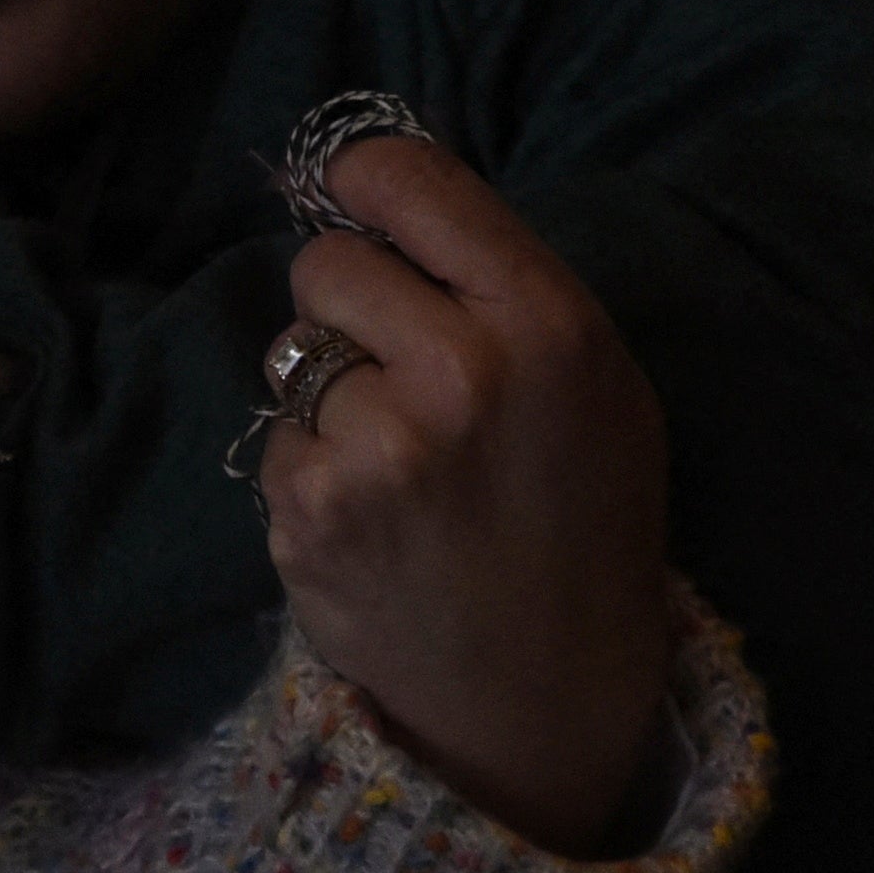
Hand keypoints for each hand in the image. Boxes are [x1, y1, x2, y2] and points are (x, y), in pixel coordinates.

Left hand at [247, 134, 678, 856]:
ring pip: (294, 352)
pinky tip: (372, 519)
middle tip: (401, 372)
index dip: (364, 178)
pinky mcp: (309, 511)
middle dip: (349, 305)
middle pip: (327, 262)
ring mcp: (377, 447)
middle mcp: (462, 373)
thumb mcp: (594, 383)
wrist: (547, 695)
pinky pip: (279, 436)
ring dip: (330, 395)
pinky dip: (312, 469)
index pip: (410, 179)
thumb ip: (499, 283)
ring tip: (402, 465)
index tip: (355, 192)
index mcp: (548, 325)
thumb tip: (377, 182)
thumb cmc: (578, 520)